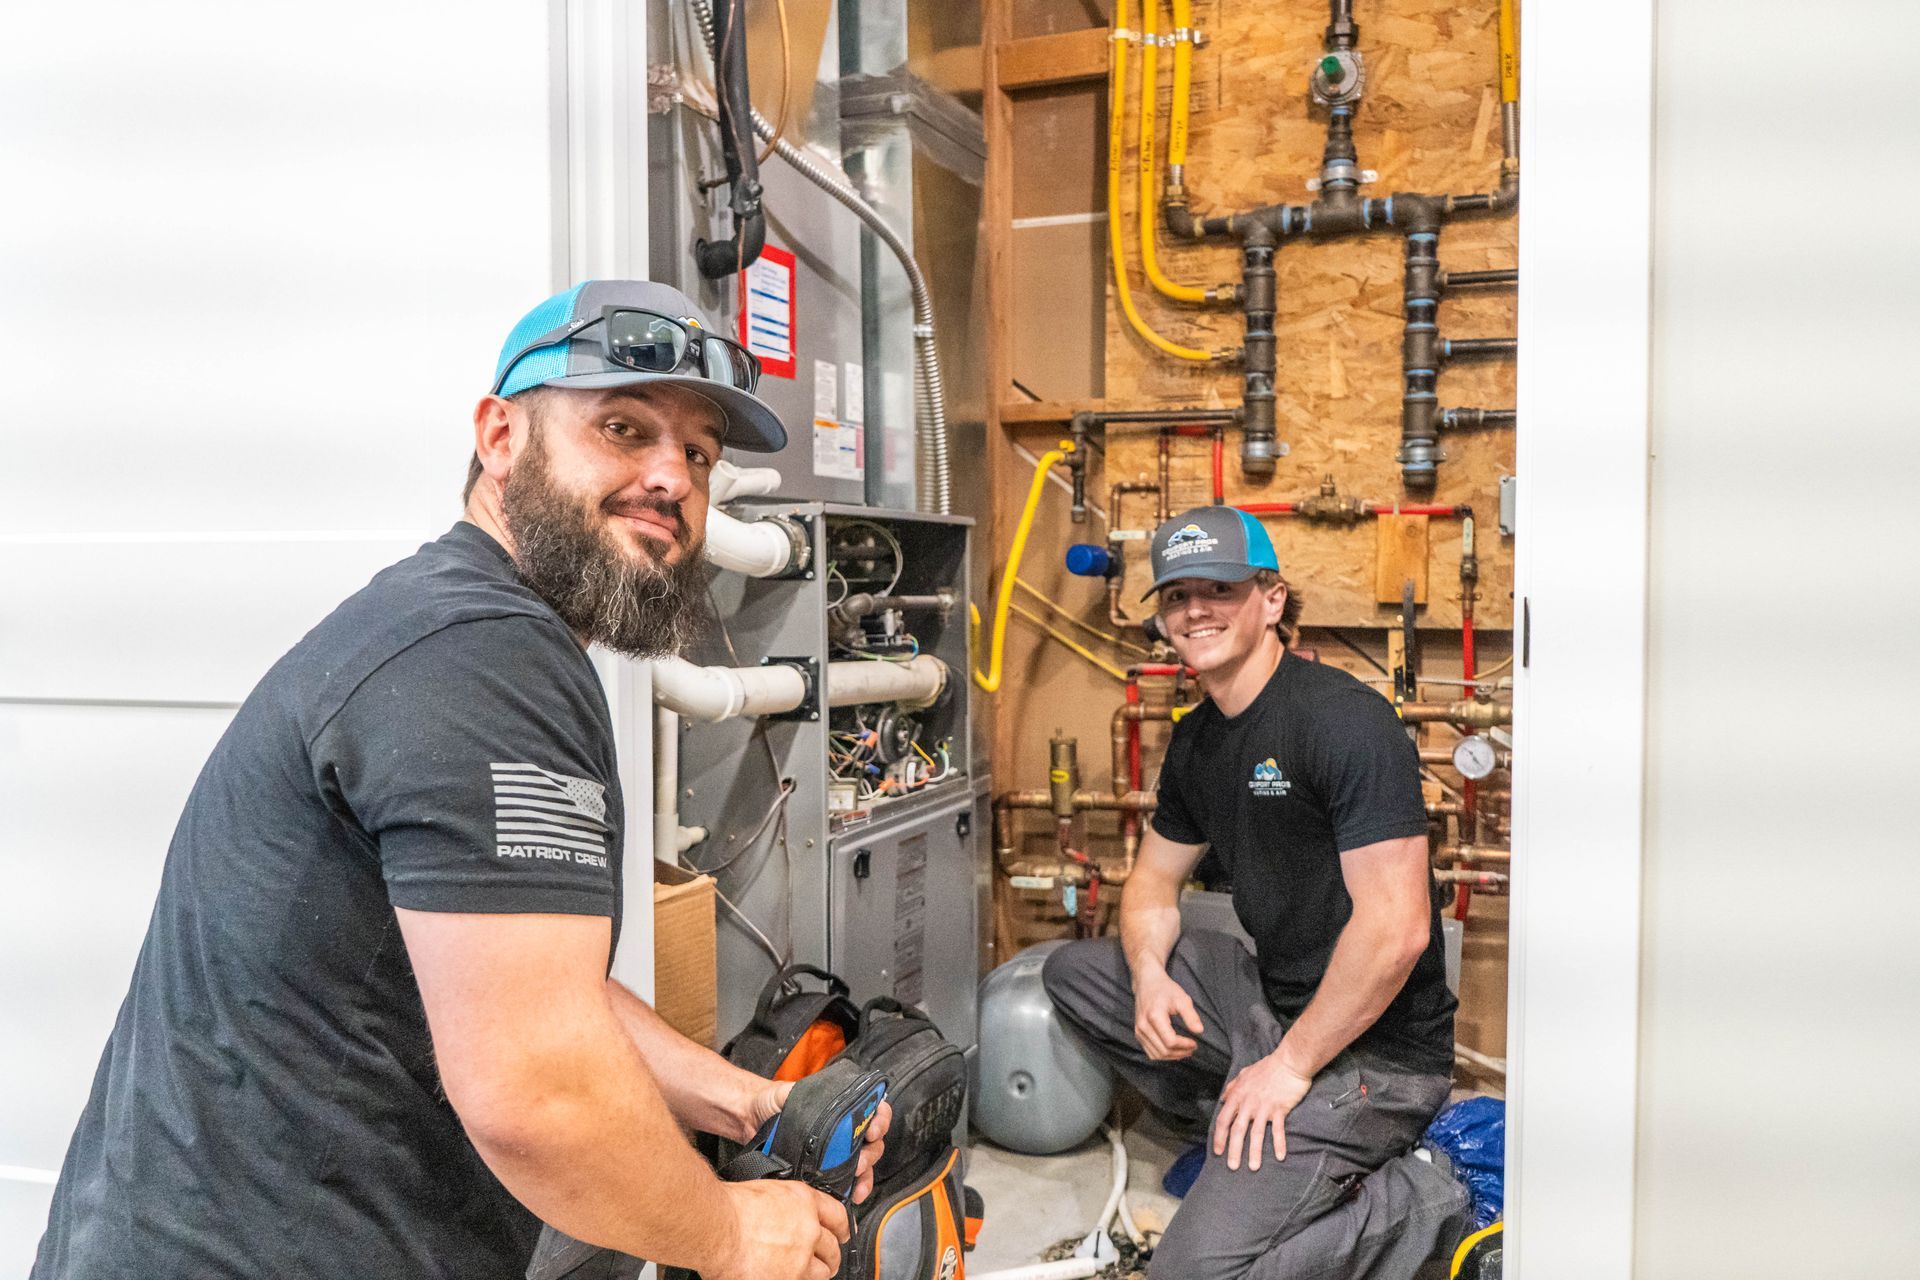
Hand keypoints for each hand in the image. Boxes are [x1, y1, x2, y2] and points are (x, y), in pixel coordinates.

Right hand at [708, 1179, 849, 1279]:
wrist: (717, 1228)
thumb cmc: (729, 1208)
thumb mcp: (766, 1192)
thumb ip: (785, 1205)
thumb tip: (787, 1213)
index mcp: (804, 1202)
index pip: (838, 1215)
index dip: (842, 1226)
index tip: (842, 1233)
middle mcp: (809, 1230)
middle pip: (833, 1247)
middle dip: (831, 1254)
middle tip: (827, 1258)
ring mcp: (801, 1259)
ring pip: (822, 1272)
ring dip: (817, 1273)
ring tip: (809, 1273)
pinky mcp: (790, 1279)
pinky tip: (788, 1276)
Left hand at [744, 1081, 889, 1203]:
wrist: (751, 1120)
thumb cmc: (772, 1102)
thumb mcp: (788, 1091)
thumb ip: (801, 1093)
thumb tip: (810, 1099)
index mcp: (843, 1108)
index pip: (875, 1111)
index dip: (880, 1120)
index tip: (872, 1129)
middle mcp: (845, 1130)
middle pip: (873, 1143)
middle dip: (871, 1154)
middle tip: (859, 1162)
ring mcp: (837, 1153)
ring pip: (864, 1165)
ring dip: (865, 1176)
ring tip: (857, 1184)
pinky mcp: (826, 1172)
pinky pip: (848, 1183)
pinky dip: (854, 1191)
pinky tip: (852, 1197)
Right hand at [1133, 968, 1204, 1060]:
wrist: (1147, 983)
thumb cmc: (1165, 989)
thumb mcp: (1182, 998)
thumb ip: (1191, 1015)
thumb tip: (1199, 1031)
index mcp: (1154, 1016)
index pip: (1170, 1041)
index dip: (1184, 1045)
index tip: (1194, 1042)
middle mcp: (1143, 1026)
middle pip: (1163, 1050)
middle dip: (1180, 1052)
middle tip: (1192, 1048)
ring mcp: (1139, 1031)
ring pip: (1156, 1055)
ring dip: (1172, 1056)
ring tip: (1185, 1051)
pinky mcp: (1138, 1034)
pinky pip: (1150, 1052)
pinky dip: (1163, 1055)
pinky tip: (1174, 1051)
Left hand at [1211, 1050, 1313, 1171]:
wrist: (1290, 1061)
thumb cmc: (1268, 1067)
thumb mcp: (1245, 1073)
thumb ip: (1233, 1087)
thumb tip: (1224, 1098)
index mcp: (1238, 1095)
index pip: (1223, 1119)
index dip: (1219, 1137)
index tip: (1218, 1151)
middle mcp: (1248, 1102)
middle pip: (1237, 1130)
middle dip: (1234, 1150)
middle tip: (1232, 1167)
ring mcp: (1264, 1106)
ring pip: (1256, 1133)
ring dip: (1254, 1152)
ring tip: (1253, 1167)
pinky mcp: (1280, 1108)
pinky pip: (1278, 1130)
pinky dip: (1279, 1143)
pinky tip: (1280, 1156)